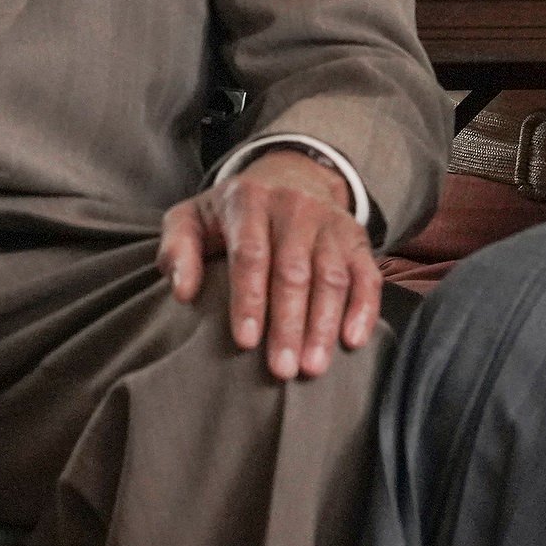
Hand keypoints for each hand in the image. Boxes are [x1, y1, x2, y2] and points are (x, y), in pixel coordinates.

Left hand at [157, 149, 376, 381]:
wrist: (290, 176)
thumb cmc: (232, 213)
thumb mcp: (193, 218)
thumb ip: (177, 250)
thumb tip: (182, 292)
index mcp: (249, 201)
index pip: (251, 253)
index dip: (249, 298)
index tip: (245, 341)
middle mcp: (294, 207)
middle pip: (293, 271)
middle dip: (288, 323)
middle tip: (282, 369)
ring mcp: (329, 223)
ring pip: (331, 276)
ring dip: (323, 324)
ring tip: (313, 367)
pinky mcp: (357, 238)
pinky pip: (367, 274)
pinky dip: (364, 308)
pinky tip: (353, 340)